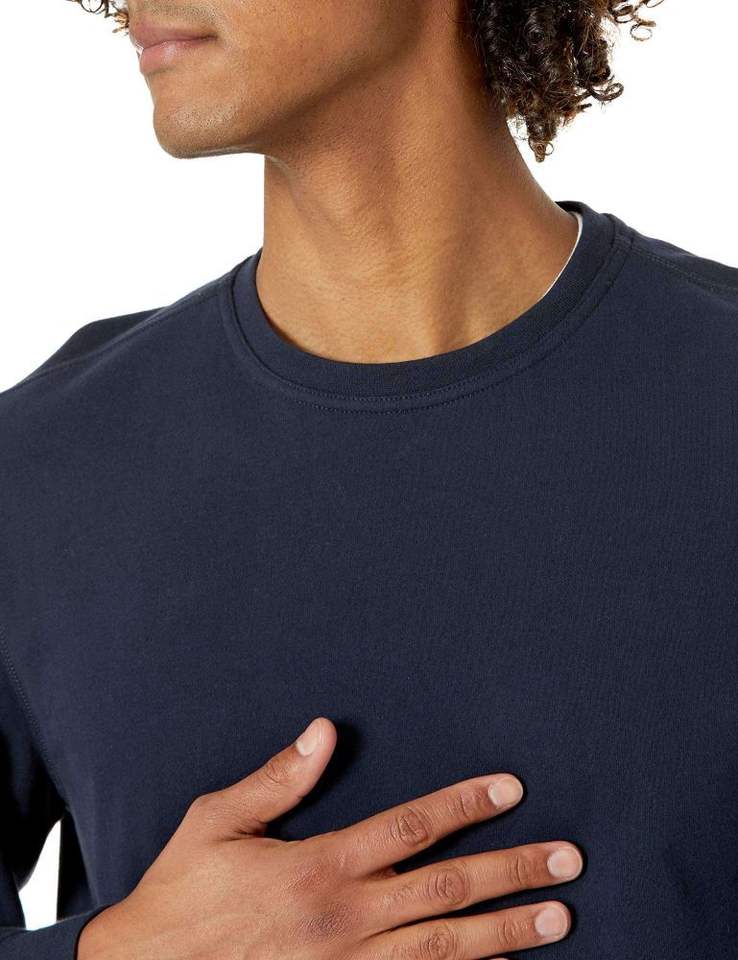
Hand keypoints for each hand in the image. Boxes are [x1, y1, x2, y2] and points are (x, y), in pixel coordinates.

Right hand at [76, 716, 581, 959]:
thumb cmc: (183, 892)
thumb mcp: (217, 821)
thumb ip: (277, 778)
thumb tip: (321, 730)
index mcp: (320, 866)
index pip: (410, 826)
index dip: (465, 804)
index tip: (510, 789)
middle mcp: (345, 918)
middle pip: (446, 889)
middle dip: (513, 871)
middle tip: (568, 861)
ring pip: (446, 948)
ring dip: (507, 931)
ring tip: (559, 917)